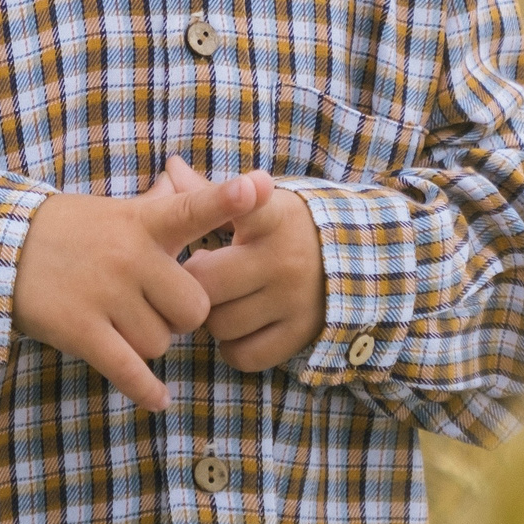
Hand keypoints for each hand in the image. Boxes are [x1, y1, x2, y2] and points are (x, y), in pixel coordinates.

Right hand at [11, 168, 270, 410]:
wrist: (3, 248)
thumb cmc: (73, 230)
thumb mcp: (119, 210)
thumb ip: (166, 206)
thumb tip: (212, 184)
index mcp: (143, 222)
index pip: (192, 209)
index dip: (226, 200)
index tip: (257, 188)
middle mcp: (129, 256)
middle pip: (194, 309)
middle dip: (180, 318)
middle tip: (157, 308)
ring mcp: (106, 294)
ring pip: (161, 344)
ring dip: (148, 343)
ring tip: (122, 323)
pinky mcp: (82, 330)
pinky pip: (129, 371)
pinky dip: (146, 390)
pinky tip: (158, 398)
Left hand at [164, 156, 327, 373]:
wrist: (352, 259)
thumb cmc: (284, 229)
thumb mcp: (258, 205)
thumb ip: (210, 193)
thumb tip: (171, 168)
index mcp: (272, 218)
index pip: (249, 206)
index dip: (243, 196)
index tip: (251, 185)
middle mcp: (283, 259)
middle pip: (207, 283)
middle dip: (195, 283)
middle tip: (204, 275)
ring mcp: (293, 301)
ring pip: (220, 324)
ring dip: (213, 317)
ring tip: (224, 300)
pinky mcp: (299, 335)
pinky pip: (244, 355)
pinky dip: (233, 347)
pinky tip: (239, 328)